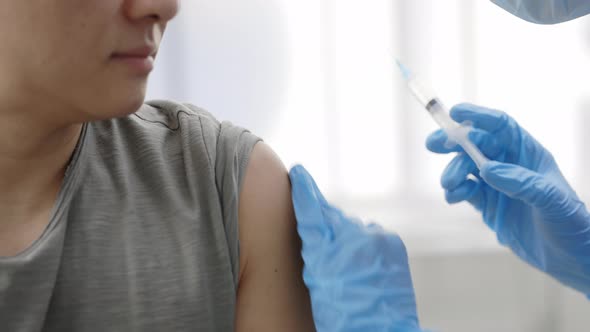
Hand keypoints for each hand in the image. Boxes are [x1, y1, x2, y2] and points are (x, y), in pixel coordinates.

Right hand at [289, 165, 423, 331]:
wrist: (382, 331)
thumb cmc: (344, 314)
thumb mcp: (318, 278)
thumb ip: (315, 242)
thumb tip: (318, 215)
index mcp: (331, 246)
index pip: (313, 210)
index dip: (304, 190)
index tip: (298, 171)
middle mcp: (356, 234)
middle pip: (335, 219)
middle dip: (327, 228)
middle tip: (325, 256)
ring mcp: (378, 238)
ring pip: (354, 229)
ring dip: (349, 241)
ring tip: (348, 270)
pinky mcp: (393, 244)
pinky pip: (372, 237)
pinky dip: (365, 247)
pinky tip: (364, 269)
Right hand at [426, 103, 589, 294]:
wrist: (569, 258)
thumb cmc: (570, 224)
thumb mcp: (552, 200)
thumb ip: (520, 182)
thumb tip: (487, 169)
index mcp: (529, 154)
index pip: (501, 127)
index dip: (478, 117)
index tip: (455, 112)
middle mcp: (510, 165)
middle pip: (477, 144)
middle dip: (453, 141)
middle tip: (433, 144)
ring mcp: (497, 185)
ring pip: (466, 167)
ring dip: (453, 171)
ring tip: (449, 184)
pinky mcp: (487, 205)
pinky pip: (464, 190)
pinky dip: (455, 191)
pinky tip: (454, 197)